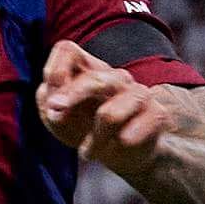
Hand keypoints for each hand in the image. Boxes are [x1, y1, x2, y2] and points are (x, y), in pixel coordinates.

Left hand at [36, 39, 182, 175]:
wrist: (123, 153)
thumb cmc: (84, 128)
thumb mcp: (58, 118)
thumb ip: (49, 104)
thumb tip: (53, 103)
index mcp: (87, 71)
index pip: (67, 50)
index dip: (55, 70)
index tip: (51, 100)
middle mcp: (114, 77)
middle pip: (93, 78)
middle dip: (72, 96)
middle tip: (57, 113)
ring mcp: (137, 93)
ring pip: (110, 114)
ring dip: (94, 139)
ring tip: (88, 152)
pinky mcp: (155, 114)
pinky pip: (132, 133)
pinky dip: (118, 146)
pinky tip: (116, 148)